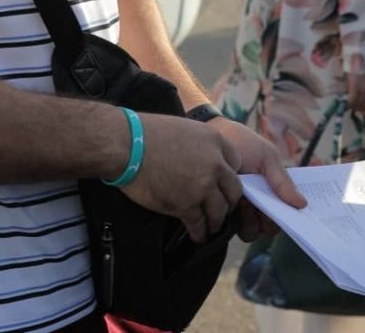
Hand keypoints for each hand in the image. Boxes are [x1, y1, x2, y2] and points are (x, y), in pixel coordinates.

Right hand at [118, 113, 242, 243]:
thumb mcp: (184, 129)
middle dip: (228, 202)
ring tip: (210, 227)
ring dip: (215, 222)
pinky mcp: (186, 205)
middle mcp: (215, 163)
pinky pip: (200, 225)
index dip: (228, 176)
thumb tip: (203, 162)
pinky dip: (200, 233)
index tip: (221, 185)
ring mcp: (202, 186)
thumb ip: (201, 145)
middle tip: (219, 209)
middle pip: (234, 191)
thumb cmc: (149, 132)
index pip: (237, 163)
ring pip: (220, 212)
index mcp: (214, 140)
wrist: (127, 144)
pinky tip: (197, 235)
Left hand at [208, 116, 306, 240]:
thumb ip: (282, 180)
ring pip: (252, 232)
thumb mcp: (267, 156)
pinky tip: (234, 204)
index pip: (288, 213)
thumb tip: (303, 204)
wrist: (211, 137)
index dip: (292, 218)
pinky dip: (237, 223)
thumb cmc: (242, 144)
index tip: (294, 218)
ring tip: (244, 201)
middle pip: (270, 227)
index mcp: (273, 191)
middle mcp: (258, 204)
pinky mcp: (223, 213)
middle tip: (260, 205)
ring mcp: (241, 210)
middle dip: (268, 221)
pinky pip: (235, 230)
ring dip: (251, 222)